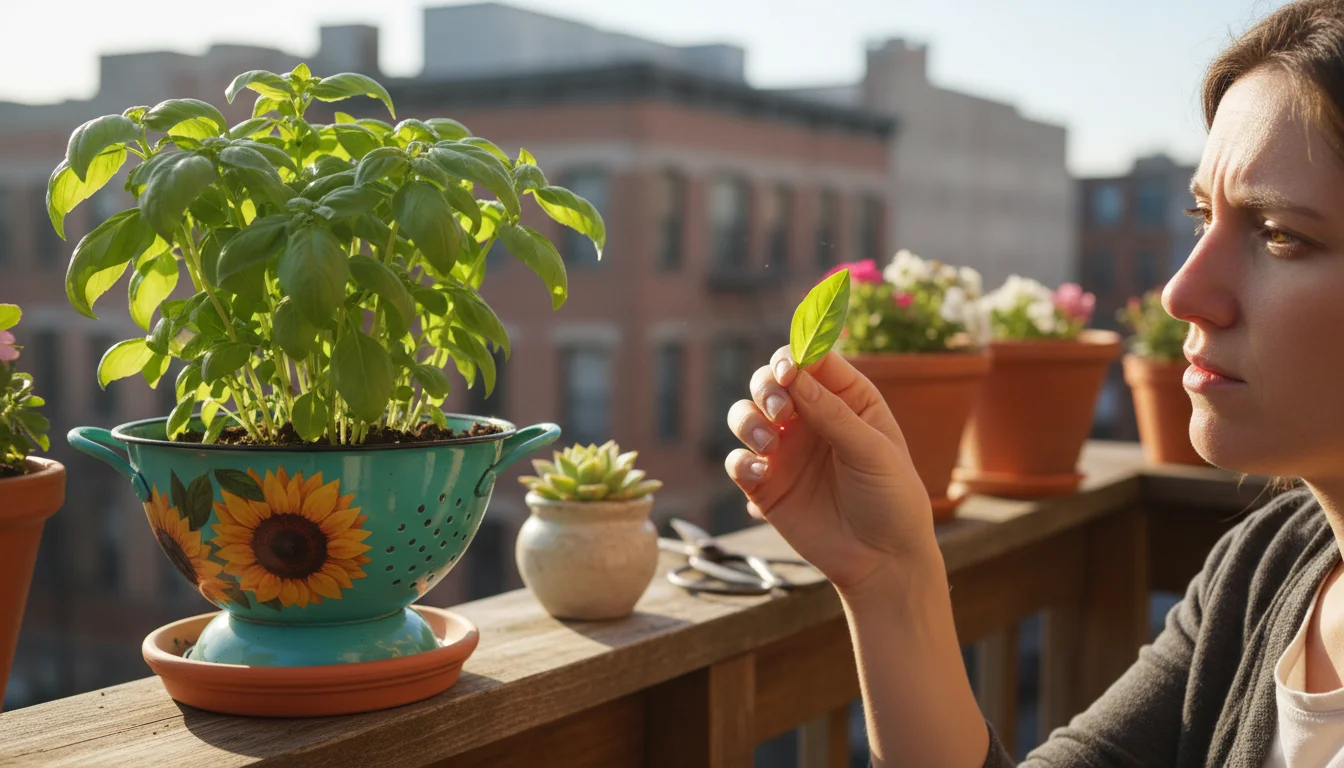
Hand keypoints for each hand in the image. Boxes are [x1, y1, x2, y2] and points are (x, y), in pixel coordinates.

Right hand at [724, 346, 937, 593]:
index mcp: (846, 399)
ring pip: (745, 414)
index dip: (794, 357)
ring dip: (748, 421)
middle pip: (770, 380)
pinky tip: (758, 472)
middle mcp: (811, 418)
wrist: (882, 561)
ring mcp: (785, 450)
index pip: (811, 360)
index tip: (787, 371)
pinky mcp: (765, 484)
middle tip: (780, 412)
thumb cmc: (892, 499)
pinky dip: (740, 460)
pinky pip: (737, 460)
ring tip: (769, 447)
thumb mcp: (873, 451)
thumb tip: (794, 375)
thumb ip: (833, 413)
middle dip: (766, 388)